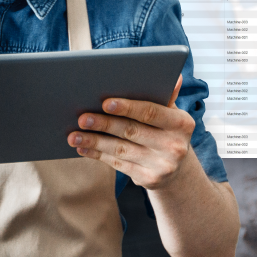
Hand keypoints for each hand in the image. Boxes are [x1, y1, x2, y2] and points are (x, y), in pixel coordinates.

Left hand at [67, 76, 196, 189]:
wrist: (176, 170)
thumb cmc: (166, 131)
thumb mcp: (170, 114)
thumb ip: (165, 96)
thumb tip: (175, 76)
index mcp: (182, 123)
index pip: (151, 112)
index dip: (127, 107)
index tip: (105, 103)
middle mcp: (175, 146)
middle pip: (132, 131)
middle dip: (104, 124)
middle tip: (82, 118)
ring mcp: (163, 165)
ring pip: (121, 149)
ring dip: (95, 141)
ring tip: (74, 135)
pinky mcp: (149, 179)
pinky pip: (118, 164)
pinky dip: (98, 154)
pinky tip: (83, 147)